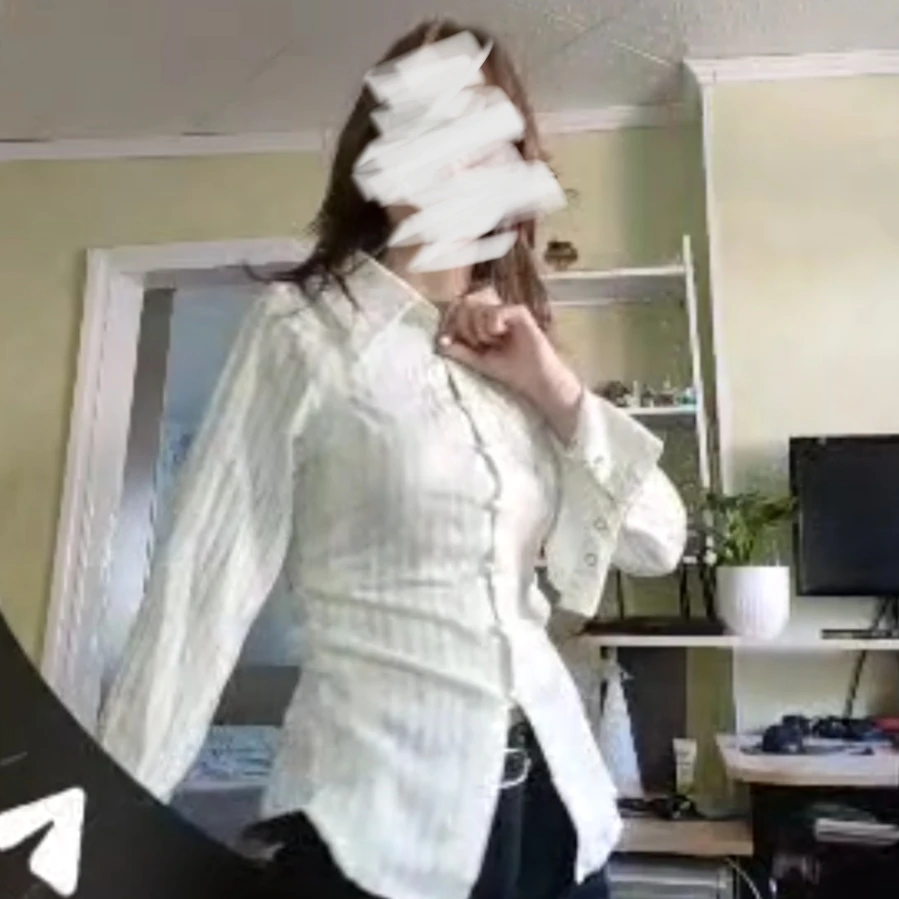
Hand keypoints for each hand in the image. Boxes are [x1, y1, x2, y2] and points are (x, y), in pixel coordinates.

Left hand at [436, 288, 583, 442]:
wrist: (534, 379)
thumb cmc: (510, 370)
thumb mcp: (478, 361)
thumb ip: (460, 351)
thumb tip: (440, 341)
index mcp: (484, 320)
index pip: (459, 306)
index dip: (451, 320)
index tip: (450, 340)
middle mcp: (494, 310)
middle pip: (465, 302)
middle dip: (464, 326)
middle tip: (478, 343)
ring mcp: (506, 309)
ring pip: (476, 306)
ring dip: (478, 329)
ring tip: (493, 342)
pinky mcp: (519, 311)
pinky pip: (494, 311)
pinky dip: (492, 326)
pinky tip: (502, 335)